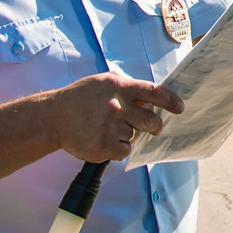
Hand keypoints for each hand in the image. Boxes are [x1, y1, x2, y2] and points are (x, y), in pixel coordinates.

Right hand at [48, 72, 184, 161]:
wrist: (53, 117)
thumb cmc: (80, 98)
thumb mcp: (103, 82)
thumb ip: (127, 87)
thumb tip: (150, 97)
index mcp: (119, 87)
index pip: (154, 93)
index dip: (171, 101)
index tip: (180, 108)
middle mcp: (117, 106)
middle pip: (151, 120)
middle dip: (154, 125)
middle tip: (152, 127)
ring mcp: (111, 127)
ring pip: (135, 135)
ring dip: (127, 135)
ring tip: (108, 129)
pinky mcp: (104, 146)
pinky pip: (125, 150)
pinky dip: (118, 148)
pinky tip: (104, 140)